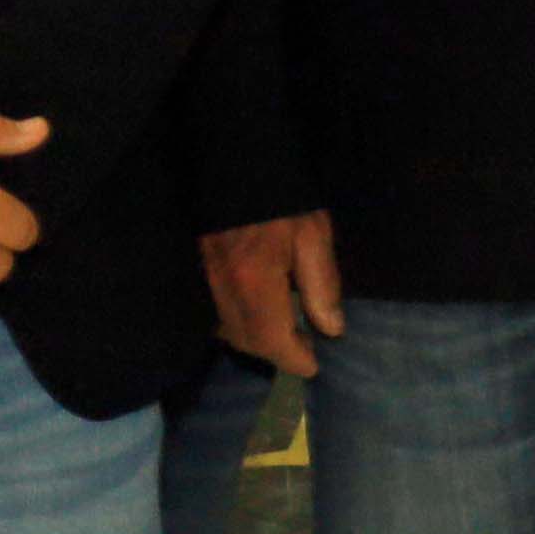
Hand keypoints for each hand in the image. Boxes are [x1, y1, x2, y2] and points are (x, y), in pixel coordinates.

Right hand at [202, 210, 345, 375]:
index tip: (313, 368)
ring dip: (259, 341)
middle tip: (306, 350)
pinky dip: (242, 324)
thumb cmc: (284, 202)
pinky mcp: (203, 271)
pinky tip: (264, 314)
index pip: (271, 339)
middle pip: (247, 341)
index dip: (292, 359)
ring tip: (290, 335)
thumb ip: (323, 286)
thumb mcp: (314, 238)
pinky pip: (219, 313)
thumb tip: (332, 329)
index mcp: (256, 282)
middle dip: (276, 353)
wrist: (237, 165)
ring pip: (230, 330)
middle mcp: (225, 289)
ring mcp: (209, 280)